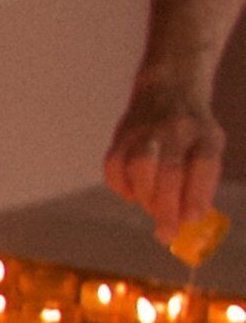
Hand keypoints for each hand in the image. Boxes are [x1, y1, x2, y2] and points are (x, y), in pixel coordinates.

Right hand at [110, 79, 225, 236]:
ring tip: (149, 203)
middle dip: (167, 207)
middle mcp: (178, 130)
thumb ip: (199, 183)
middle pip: (170, 171)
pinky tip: (132, 190)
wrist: (169, 88)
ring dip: (143, 194)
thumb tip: (186, 222)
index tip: (192, 220)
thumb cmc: (191, 133)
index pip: (205, 164)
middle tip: (165, 234)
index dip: (198, 193)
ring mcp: (147, 131)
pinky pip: (114, 167)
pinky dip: (121, 186)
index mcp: (206, 135)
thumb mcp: (207, 148)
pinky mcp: (121, 135)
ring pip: (139, 167)